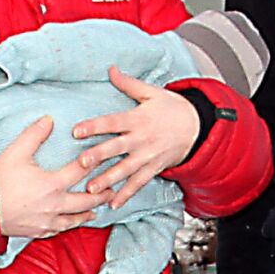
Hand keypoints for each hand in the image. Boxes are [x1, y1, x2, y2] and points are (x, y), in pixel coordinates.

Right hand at [0, 116, 99, 239]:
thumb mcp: (16, 152)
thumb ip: (34, 135)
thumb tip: (49, 120)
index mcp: (53, 184)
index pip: (81, 170)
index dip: (94, 162)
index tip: (105, 157)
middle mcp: (55, 205)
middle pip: (87, 200)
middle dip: (102, 194)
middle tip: (113, 189)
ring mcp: (48, 221)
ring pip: (76, 219)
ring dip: (89, 212)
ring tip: (98, 209)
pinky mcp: (40, 231)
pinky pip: (61, 230)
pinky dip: (70, 225)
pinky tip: (73, 222)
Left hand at [70, 67, 200, 204]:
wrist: (198, 127)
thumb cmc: (172, 108)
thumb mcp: (152, 92)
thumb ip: (128, 84)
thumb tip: (110, 69)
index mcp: (138, 119)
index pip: (112, 122)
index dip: (94, 126)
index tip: (76, 131)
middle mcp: (141, 139)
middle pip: (117, 148)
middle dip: (99, 156)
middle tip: (81, 163)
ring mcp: (148, 156)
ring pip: (125, 170)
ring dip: (108, 180)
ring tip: (91, 190)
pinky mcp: (154, 168)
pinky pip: (139, 183)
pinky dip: (126, 194)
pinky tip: (112, 204)